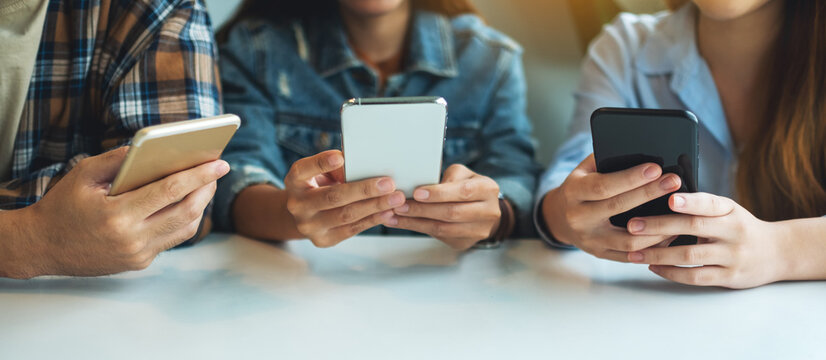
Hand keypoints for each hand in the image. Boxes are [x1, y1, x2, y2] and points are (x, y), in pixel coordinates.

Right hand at [22, 147, 228, 277]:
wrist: (42, 246)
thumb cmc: (63, 205)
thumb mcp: (83, 174)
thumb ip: (118, 158)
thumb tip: (153, 146)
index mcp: (118, 215)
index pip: (170, 191)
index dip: (199, 175)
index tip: (220, 163)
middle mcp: (132, 239)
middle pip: (186, 212)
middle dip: (207, 189)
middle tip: (218, 170)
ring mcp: (138, 255)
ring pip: (185, 229)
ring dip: (201, 205)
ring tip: (207, 184)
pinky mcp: (140, 262)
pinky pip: (172, 239)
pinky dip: (185, 219)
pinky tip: (189, 202)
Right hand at [284, 150, 405, 247]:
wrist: (306, 215)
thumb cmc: (320, 185)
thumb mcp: (323, 173)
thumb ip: (338, 168)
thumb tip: (366, 165)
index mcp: (294, 181)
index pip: (303, 170)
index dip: (321, 163)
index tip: (340, 157)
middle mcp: (297, 205)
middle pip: (333, 197)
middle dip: (364, 190)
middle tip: (389, 183)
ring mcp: (309, 226)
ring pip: (346, 215)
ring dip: (374, 206)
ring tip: (396, 198)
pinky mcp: (323, 240)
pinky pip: (352, 229)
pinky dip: (372, 220)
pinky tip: (388, 212)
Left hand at [387, 164, 502, 249]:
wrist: (482, 208)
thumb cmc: (468, 186)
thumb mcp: (462, 174)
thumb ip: (447, 177)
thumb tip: (421, 189)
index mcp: (488, 189)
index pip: (463, 191)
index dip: (439, 193)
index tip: (417, 193)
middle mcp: (488, 212)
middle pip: (451, 213)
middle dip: (422, 210)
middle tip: (399, 205)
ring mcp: (478, 231)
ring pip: (443, 229)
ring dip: (416, 222)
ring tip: (395, 216)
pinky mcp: (465, 242)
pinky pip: (439, 237)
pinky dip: (418, 229)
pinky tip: (403, 223)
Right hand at [541, 154, 680, 260]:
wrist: (560, 217)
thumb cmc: (581, 187)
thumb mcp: (585, 169)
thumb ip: (606, 160)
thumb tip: (641, 152)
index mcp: (573, 192)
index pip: (603, 186)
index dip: (630, 178)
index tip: (655, 168)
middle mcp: (578, 218)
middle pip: (617, 207)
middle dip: (649, 193)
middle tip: (674, 181)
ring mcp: (590, 240)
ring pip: (628, 240)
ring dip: (657, 227)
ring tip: (678, 212)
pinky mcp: (601, 253)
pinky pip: (631, 255)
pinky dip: (653, 246)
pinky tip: (670, 233)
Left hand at [625, 192, 787, 288]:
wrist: (777, 252)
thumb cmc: (740, 227)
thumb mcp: (728, 210)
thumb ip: (701, 207)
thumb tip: (659, 198)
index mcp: (730, 210)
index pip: (709, 203)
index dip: (689, 201)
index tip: (668, 198)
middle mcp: (733, 231)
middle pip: (692, 227)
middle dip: (659, 226)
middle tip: (632, 226)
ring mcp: (732, 256)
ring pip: (689, 255)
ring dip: (658, 253)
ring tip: (634, 252)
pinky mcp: (729, 277)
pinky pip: (696, 276)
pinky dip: (671, 272)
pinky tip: (653, 266)